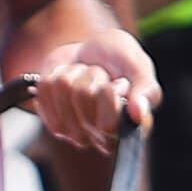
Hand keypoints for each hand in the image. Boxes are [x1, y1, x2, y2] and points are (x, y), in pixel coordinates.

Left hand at [6, 0, 157, 151]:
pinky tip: (69, 79)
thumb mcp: (138, 64)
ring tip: (86, 75)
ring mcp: (75, 133)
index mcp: (129, 129)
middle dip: (93, 74)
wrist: (91, 52)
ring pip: (63, 88)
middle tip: (102, 75)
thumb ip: (146, 88)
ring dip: (74, 72)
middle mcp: (103, 139)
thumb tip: (139, 114)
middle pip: (83, 96)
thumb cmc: (120, 60)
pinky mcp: (53, 121)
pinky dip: (56, 72)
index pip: (109, 123)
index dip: (110, 92)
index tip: (121, 82)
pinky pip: (45, 88)